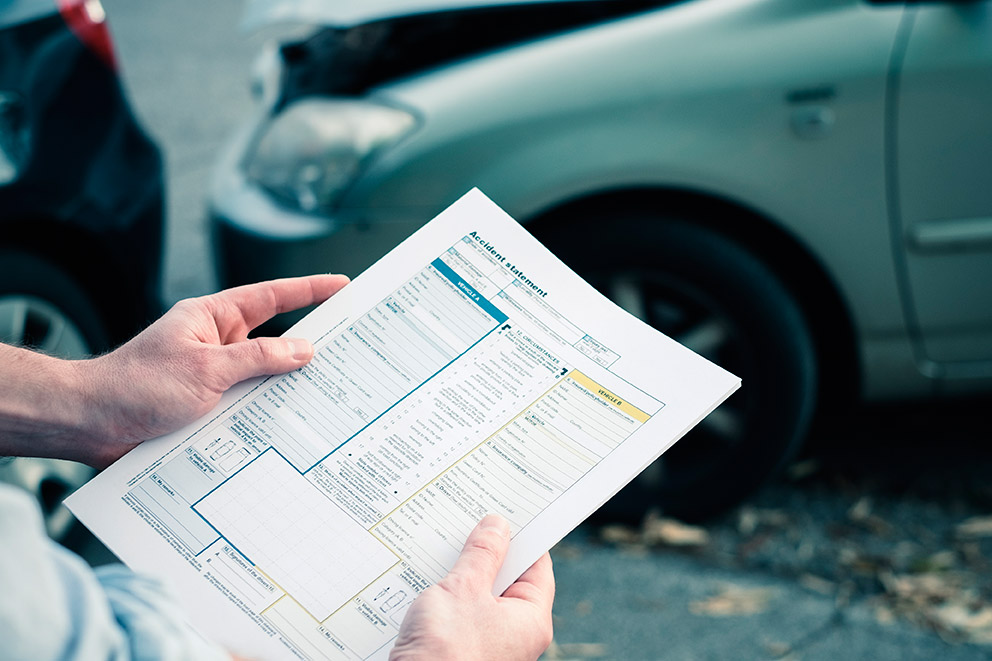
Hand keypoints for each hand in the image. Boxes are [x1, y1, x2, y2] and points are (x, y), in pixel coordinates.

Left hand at [77, 274, 348, 466]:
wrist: (90, 424)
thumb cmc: (134, 386)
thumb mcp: (205, 369)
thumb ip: (258, 358)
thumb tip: (302, 349)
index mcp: (212, 318)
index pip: (271, 297)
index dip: (309, 289)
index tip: (342, 285)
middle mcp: (216, 344)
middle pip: (274, 339)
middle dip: (309, 344)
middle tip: (350, 346)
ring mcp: (213, 376)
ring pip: (264, 378)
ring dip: (286, 389)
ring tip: (324, 394)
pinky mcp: (208, 407)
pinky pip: (248, 406)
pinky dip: (265, 415)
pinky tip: (286, 428)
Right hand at [390, 515, 554, 660]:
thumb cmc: (446, 652)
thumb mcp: (464, 589)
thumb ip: (482, 554)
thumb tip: (497, 526)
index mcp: (531, 620)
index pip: (537, 567)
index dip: (522, 537)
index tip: (507, 513)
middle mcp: (515, 636)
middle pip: (507, 580)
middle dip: (486, 553)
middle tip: (470, 524)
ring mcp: (488, 645)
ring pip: (479, 597)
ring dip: (462, 575)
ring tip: (444, 549)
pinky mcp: (461, 650)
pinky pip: (461, 614)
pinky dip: (448, 597)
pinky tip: (427, 580)